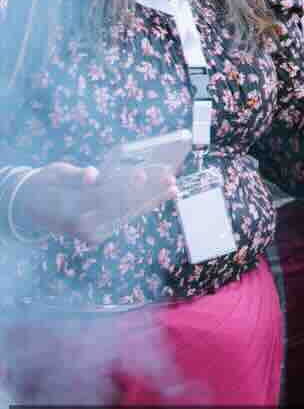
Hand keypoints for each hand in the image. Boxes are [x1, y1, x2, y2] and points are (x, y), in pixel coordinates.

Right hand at [13, 163, 176, 243]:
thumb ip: (75, 176)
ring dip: (150, 201)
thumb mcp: (57, 174)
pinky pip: (121, 219)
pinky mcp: (93, 234)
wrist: (27, 207)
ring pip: (125, 213)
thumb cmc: (46, 183)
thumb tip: (92, 176)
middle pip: (120, 204)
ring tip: (172, 188)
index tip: (143, 175)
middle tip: (170, 180)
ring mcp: (88, 230)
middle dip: (146, 192)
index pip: (103, 192)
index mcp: (71, 203)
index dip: (123, 184)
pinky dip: (140, 208)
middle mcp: (81, 221)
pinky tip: (158, 198)